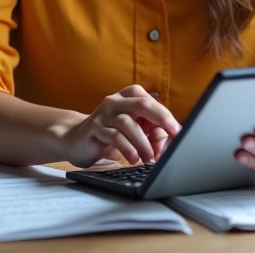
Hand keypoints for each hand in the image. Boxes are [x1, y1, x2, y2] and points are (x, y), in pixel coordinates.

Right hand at [59, 85, 180, 167]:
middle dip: (160, 118)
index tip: (177, 131)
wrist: (77, 141)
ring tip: (149, 157)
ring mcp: (103, 114)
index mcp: (127, 96)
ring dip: (142, 142)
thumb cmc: (111, 134)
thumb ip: (152, 133)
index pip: (149, 100)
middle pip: (141, 103)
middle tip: (173, 134)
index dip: (165, 115)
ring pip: (127, 122)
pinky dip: (127, 148)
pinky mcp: (94, 129)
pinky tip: (134, 158)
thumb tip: (170, 142)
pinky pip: (113, 136)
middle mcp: (115, 101)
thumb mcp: (134, 130)